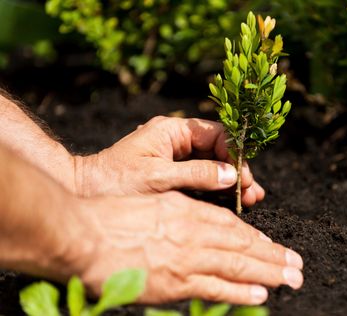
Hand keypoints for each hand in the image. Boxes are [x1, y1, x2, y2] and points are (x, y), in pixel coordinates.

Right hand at [73, 191, 302, 304]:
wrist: (82, 236)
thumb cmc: (110, 216)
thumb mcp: (151, 202)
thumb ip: (178, 214)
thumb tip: (197, 225)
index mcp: (186, 209)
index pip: (230, 225)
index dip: (254, 237)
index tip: (272, 245)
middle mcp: (193, 232)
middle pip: (242, 244)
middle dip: (273, 256)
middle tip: (297, 265)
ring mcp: (186, 257)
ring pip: (237, 265)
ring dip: (268, 273)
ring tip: (291, 279)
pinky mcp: (175, 283)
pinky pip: (216, 287)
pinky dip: (240, 291)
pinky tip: (260, 294)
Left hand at [74, 117, 263, 206]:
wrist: (84, 192)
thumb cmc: (115, 181)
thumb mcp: (158, 177)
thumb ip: (197, 174)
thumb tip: (232, 175)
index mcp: (172, 130)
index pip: (215, 134)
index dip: (234, 153)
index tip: (243, 176)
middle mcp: (176, 140)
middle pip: (218, 150)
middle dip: (236, 170)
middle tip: (252, 192)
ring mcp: (175, 157)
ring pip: (213, 165)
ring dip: (231, 181)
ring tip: (250, 199)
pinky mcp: (173, 174)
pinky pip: (202, 177)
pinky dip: (217, 189)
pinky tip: (232, 200)